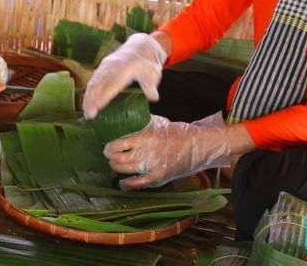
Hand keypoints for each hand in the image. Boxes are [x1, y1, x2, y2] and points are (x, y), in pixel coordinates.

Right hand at [82, 33, 167, 119]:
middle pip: (100, 83)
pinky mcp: (103, 66)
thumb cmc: (147, 64)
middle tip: (90, 115)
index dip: (105, 95)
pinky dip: (89, 92)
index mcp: (126, 67)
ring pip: (94, 82)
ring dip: (88, 97)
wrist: (141, 46)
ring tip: (86, 112)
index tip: (99, 106)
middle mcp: (113, 65)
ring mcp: (106, 65)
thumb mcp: (153, 74)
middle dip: (93, 99)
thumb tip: (154, 98)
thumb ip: (151, 86)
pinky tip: (87, 102)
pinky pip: (93, 79)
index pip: (113, 84)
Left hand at [103, 112, 236, 188]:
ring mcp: (152, 167)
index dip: (109, 148)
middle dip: (111, 158)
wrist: (199, 146)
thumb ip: (143, 125)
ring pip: (126, 170)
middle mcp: (147, 153)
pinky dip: (128, 184)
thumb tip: (127, 122)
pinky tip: (123, 183)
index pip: (119, 144)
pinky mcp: (159, 177)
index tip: (107, 148)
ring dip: (117, 168)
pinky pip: (139, 184)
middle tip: (109, 156)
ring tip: (114, 165)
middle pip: (119, 159)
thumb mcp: (160, 124)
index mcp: (146, 137)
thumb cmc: (179, 133)